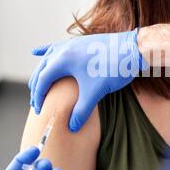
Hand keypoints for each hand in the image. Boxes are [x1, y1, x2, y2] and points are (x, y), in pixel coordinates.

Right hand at [29, 29, 147, 131]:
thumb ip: (82, 111)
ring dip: (40, 71)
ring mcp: (72, 44)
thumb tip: (72, 127)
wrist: (133, 49)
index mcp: (63, 60)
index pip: (43, 80)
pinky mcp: (81, 42)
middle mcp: (64, 49)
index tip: (38, 110)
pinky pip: (57, 47)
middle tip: (36, 102)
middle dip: (37, 86)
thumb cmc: (114, 69)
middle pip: (42, 69)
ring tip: (36, 84)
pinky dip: (45, 51)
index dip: (38, 96)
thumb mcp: (96, 93)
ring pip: (47, 58)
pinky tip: (36, 52)